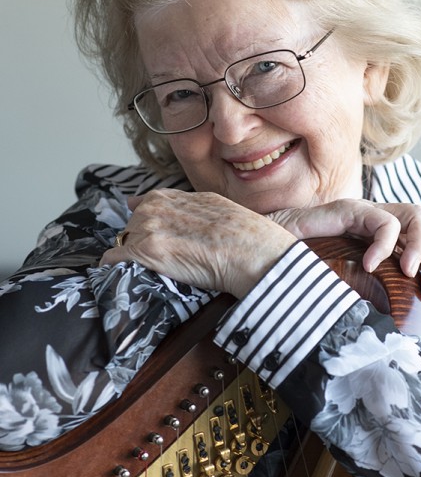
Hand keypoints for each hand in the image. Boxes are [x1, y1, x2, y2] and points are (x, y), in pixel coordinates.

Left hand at [99, 189, 295, 297]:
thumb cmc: (241, 233)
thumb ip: (178, 204)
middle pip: (130, 228)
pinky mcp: (146, 252)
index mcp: (168, 197)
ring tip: (152, 273)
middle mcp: (154, 208)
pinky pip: (114, 260)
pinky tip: (126, 279)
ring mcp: (148, 228)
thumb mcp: (210, 206)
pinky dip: (114, 270)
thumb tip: (140, 202)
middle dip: (139, 244)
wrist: (250, 251)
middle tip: (164, 262)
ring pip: (123, 244)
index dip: (150, 228)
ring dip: (131, 259)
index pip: (142, 209)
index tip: (157, 241)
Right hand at [270, 200, 420, 299]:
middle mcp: (377, 226)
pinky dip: (384, 245)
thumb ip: (367, 302)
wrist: (262, 255)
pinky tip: (370, 266)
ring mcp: (365, 215)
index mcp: (381, 245)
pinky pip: (383, 221)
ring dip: (420, 247)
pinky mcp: (350, 210)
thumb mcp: (344, 293)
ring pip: (416, 216)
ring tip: (409, 274)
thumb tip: (392, 337)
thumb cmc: (300, 277)